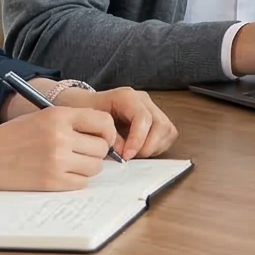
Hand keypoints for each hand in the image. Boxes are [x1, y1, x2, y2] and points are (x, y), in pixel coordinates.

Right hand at [0, 104, 118, 190]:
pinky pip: (81, 183)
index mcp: (58, 116)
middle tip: (82, 153)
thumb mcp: (41, 118)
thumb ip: (71, 121)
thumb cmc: (10, 137)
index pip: (103, 122)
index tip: (102, 138)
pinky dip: (76, 180)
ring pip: (94, 167)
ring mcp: (56, 161)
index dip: (107, 132)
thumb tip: (103, 133)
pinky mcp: (51, 182)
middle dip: (96, 152)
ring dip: (87, 167)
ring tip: (70, 164)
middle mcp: (60, 137)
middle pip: (101, 148)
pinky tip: (62, 174)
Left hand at [51, 85, 176, 159]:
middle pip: (160, 124)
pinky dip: (157, 147)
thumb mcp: (91, 123)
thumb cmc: (86, 112)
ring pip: (167, 130)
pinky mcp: (156, 118)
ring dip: (154, 147)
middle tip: (130, 158)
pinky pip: (168, 135)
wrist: (86, 106)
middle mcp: (143, 100)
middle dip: (147, 146)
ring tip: (134, 154)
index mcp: (126, 97)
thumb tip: (124, 152)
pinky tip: (140, 151)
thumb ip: (108, 136)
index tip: (126, 157)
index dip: (137, 140)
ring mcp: (152, 108)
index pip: (143, 118)